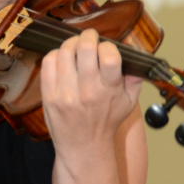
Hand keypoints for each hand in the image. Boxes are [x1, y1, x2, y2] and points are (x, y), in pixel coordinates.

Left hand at [40, 29, 141, 151]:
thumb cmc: (106, 122)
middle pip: (85, 48)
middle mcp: (87, 91)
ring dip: (71, 43)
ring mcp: (65, 93)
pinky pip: (48, 63)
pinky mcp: (49, 96)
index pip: (110, 56)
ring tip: (76, 47)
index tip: (106, 48)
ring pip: (65, 52)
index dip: (108, 45)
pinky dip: (56, 55)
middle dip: (88, 36)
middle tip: (90, 37)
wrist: (84, 146)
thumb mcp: (129, 102)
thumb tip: (135, 56)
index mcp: (108, 90)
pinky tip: (63, 60)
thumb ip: (135, 78)